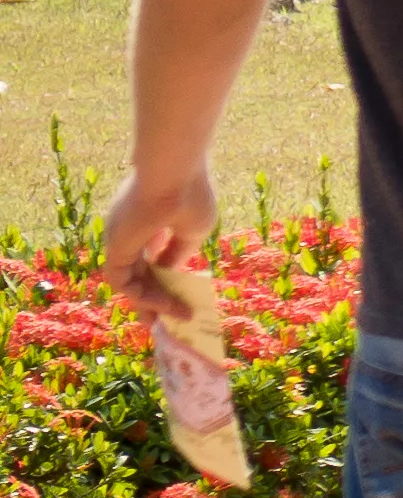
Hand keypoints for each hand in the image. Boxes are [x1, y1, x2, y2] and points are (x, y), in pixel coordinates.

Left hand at [102, 160, 212, 321]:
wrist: (173, 176)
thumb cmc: (190, 197)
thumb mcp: (193, 230)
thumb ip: (179, 252)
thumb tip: (169, 272)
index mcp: (149, 222)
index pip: (152, 255)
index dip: (165, 276)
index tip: (182, 296)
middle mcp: (130, 233)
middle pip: (139, 272)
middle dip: (154, 298)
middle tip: (169, 320)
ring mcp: (120, 241)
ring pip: (130, 281)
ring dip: (151, 303)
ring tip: (173, 321)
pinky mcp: (114, 250)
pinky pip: (124, 283)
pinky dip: (143, 297)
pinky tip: (165, 307)